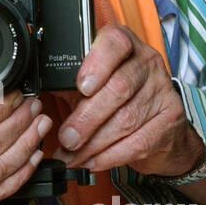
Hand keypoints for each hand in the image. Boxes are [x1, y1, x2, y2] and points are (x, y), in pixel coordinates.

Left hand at [55, 24, 205, 177]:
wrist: (159, 127)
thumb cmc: (116, 101)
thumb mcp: (90, 85)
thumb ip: (68, 84)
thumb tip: (34, 98)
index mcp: (124, 46)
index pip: (115, 43)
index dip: (97, 64)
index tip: (81, 86)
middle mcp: (147, 62)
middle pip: (118, 88)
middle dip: (87, 118)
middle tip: (66, 138)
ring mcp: (162, 90)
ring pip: (126, 119)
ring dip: (94, 143)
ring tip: (73, 155)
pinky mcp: (171, 118)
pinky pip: (138, 141)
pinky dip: (110, 156)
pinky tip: (93, 161)